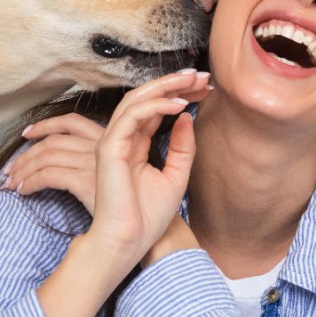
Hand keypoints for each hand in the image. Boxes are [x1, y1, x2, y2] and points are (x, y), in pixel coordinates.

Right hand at [85, 70, 211, 265]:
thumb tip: (186, 117)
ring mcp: (114, 141)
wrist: (130, 241)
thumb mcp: (176, 176)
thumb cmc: (148, 217)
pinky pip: (132, 116)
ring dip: (166, 86)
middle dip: (175, 83)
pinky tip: (179, 104)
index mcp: (136, 145)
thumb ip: (182, 147)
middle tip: (202, 75)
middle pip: (147, 98)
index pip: (156, 109)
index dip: (180, 94)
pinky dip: (155, 105)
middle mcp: (123, 139)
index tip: (205, 87)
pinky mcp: (110, 148)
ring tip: (193, 81)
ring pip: (137, 100)